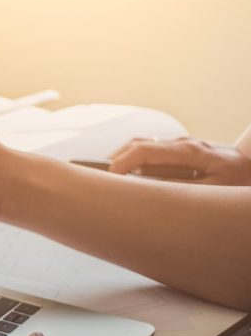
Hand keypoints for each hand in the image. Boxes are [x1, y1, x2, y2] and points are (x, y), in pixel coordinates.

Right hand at [109, 137, 250, 185]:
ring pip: (142, 145)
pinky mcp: (181, 151)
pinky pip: (151, 151)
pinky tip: (127, 176)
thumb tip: (146, 191)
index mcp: (188, 151)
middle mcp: (182, 144)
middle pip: (137, 143)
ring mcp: (181, 145)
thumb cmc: (238, 182)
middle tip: (97, 179)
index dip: (120, 163)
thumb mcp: (212, 192)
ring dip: (122, 159)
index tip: (107, 179)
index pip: (144, 150)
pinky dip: (133, 161)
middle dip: (113, 159)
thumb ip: (179, 191)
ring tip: (107, 178)